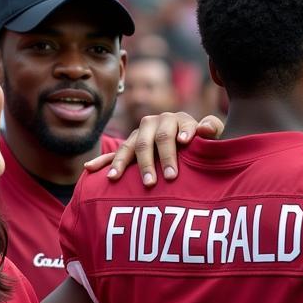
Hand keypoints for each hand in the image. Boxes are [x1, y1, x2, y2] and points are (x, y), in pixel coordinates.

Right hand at [85, 112, 223, 184]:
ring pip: (129, 147)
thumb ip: (212, 130)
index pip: (176, 128)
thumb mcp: (213, 137)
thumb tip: (206, 129)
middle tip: (154, 182)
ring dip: (123, 164)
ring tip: (117, 178)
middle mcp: (156, 124)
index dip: (178, 137)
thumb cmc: (204, 145)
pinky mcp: (130, 147)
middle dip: (150, 162)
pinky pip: (114, 154)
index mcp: (178, 120)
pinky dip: (102, 161)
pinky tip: (89, 169)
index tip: (182, 144)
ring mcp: (140, 135)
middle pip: (150, 141)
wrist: (190, 146)